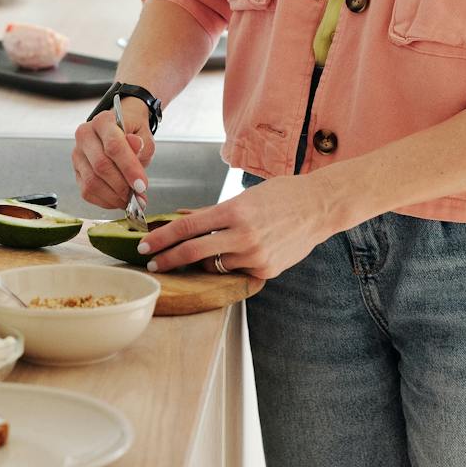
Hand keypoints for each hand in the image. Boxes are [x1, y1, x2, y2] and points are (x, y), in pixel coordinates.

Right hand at [71, 98, 155, 209]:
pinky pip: (87, 192)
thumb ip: (141, 143)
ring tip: (130, 199)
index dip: (128, 168)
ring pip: (92, 182)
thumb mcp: (143, 133)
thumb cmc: (132, 132)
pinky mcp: (76, 171)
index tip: (141, 184)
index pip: (113, 146)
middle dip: (122, 185)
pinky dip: (105, 201)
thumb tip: (135, 145)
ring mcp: (78, 154)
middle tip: (138, 195)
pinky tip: (118, 199)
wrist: (121, 129)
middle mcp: (85, 136)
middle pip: (101, 166)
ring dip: (114, 196)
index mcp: (103, 121)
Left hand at [139, 174, 339, 279]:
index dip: (162, 238)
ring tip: (204, 253)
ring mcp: (255, 255)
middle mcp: (243, 235)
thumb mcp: (244, 197)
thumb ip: (214, 212)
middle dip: (168, 258)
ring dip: (203, 261)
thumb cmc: (282, 195)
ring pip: (215, 265)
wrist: (319, 207)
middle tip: (153, 262)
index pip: (187, 227)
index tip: (146, 246)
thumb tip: (184, 218)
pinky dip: (230, 264)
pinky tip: (236, 254)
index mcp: (234, 211)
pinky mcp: (266, 270)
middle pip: (193, 251)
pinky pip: (236, 271)